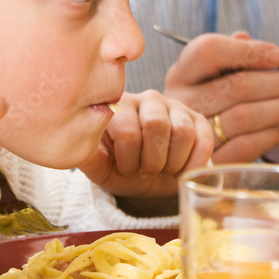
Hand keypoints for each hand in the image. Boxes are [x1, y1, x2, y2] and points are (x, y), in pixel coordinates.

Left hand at [79, 90, 211, 201]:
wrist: (145, 179)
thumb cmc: (119, 169)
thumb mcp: (100, 167)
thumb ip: (89, 156)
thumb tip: (76, 145)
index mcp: (119, 106)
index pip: (128, 131)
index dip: (129, 160)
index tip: (125, 169)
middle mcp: (147, 99)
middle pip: (156, 126)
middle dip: (151, 161)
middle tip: (145, 172)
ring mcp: (174, 107)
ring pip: (182, 132)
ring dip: (172, 162)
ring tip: (162, 170)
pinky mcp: (197, 119)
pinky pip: (203, 137)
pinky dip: (195, 161)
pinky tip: (183, 171)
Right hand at [162, 31, 278, 162]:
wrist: (180, 149)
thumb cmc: (208, 102)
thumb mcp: (211, 74)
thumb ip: (233, 54)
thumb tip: (258, 45)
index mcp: (181, 73)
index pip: (209, 50)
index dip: (249, 51)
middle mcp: (182, 102)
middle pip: (237, 86)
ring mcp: (192, 135)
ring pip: (245, 117)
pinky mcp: (207, 163)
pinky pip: (244, 146)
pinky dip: (269, 135)